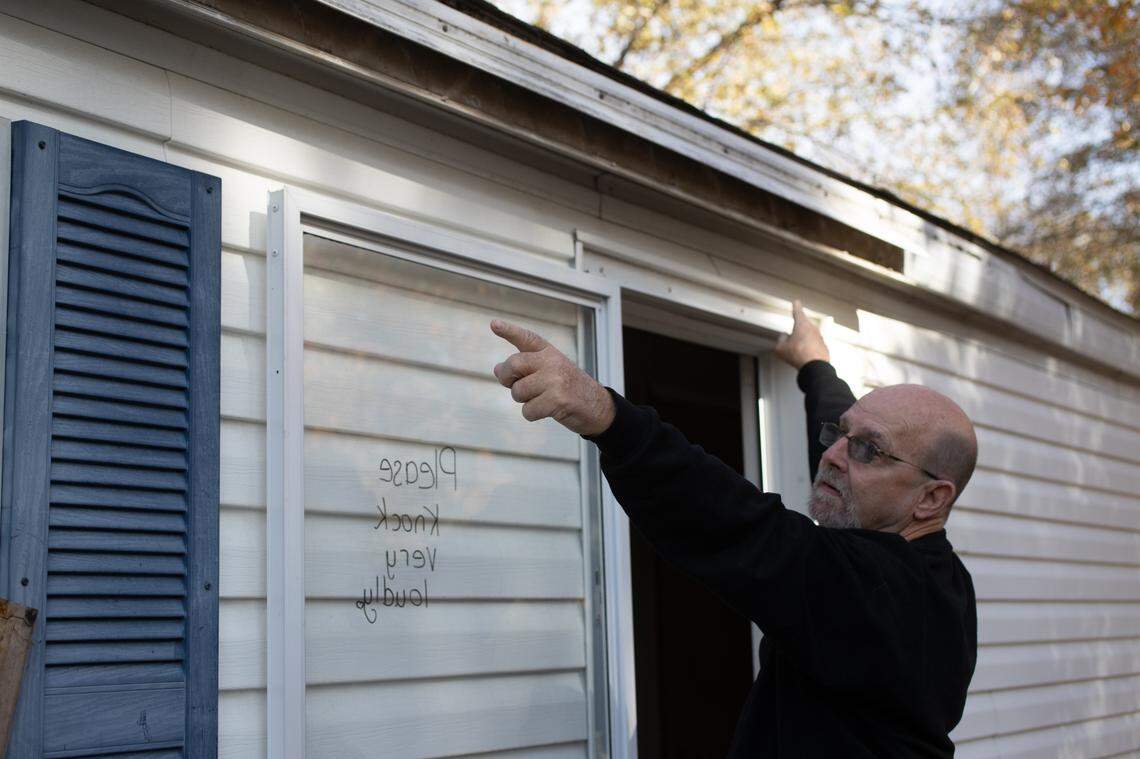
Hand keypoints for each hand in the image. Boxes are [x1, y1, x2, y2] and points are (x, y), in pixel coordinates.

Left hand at [491, 319, 615, 435]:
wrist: (598, 407)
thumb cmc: (569, 390)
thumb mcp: (550, 372)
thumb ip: (525, 368)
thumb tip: (496, 369)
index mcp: (550, 352)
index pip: (527, 338)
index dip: (509, 331)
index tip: (494, 324)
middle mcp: (552, 361)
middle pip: (513, 365)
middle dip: (507, 379)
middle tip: (513, 386)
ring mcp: (555, 380)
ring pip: (518, 391)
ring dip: (524, 401)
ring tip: (542, 399)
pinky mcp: (557, 399)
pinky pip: (528, 410)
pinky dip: (532, 415)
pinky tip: (548, 411)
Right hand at [775, 300, 829, 369]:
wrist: (814, 366)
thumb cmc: (797, 354)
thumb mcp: (780, 348)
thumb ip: (781, 339)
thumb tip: (784, 336)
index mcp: (801, 324)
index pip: (798, 312)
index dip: (796, 307)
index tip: (796, 302)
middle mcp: (812, 328)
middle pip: (804, 325)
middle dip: (797, 330)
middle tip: (791, 339)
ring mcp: (820, 337)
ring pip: (809, 336)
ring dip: (803, 341)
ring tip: (797, 352)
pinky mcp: (824, 347)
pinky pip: (814, 345)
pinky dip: (809, 349)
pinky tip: (805, 357)